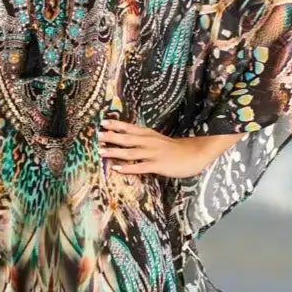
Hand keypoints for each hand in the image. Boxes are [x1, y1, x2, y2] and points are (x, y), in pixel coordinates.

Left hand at [98, 118, 235, 178]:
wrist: (195, 154)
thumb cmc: (176, 149)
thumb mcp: (159, 140)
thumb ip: (145, 139)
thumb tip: (130, 139)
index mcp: (149, 135)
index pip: (130, 128)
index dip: (116, 125)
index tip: (103, 122)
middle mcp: (149, 142)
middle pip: (127, 138)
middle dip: (111, 136)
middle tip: (97, 135)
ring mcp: (153, 153)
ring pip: (130, 152)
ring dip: (114, 151)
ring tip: (101, 151)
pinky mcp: (157, 165)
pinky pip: (139, 167)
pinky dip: (127, 168)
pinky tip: (116, 169)